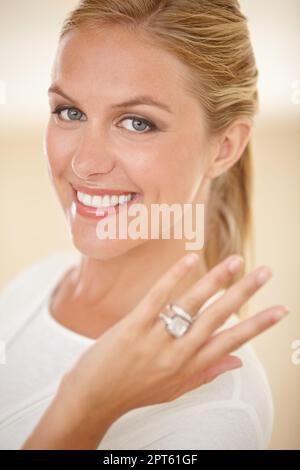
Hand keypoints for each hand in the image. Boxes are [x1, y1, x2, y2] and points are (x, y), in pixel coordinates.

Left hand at [55, 252, 287, 444]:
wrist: (93, 398)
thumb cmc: (135, 392)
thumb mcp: (176, 389)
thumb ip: (207, 373)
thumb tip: (238, 361)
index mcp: (190, 367)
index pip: (233, 342)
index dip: (258, 325)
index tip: (280, 310)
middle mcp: (178, 354)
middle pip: (219, 318)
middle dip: (244, 293)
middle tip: (265, 272)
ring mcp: (156, 339)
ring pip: (193, 305)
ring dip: (217, 280)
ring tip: (236, 261)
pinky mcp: (133, 327)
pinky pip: (157, 298)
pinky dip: (174, 277)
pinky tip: (191, 259)